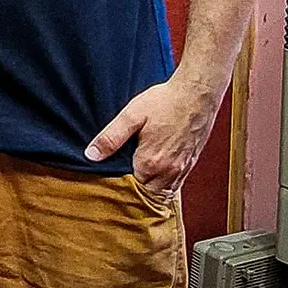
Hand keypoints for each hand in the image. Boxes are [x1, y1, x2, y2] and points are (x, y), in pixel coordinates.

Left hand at [84, 73, 223, 195]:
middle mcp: (169, 171)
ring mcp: (182, 169)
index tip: (111, 176)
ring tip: (138, 175)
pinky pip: (177, 184)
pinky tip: (156, 171)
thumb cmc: (164, 102)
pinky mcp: (191, 163)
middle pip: (148, 193)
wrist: (196, 94)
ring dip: (151, 188)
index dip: (120, 183)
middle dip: (136, 189)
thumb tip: (91, 155)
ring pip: (164, 192)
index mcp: (151, 163)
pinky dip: (166, 184)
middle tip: (123, 176)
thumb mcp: (131, 116)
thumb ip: (110, 138)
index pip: (131, 188)